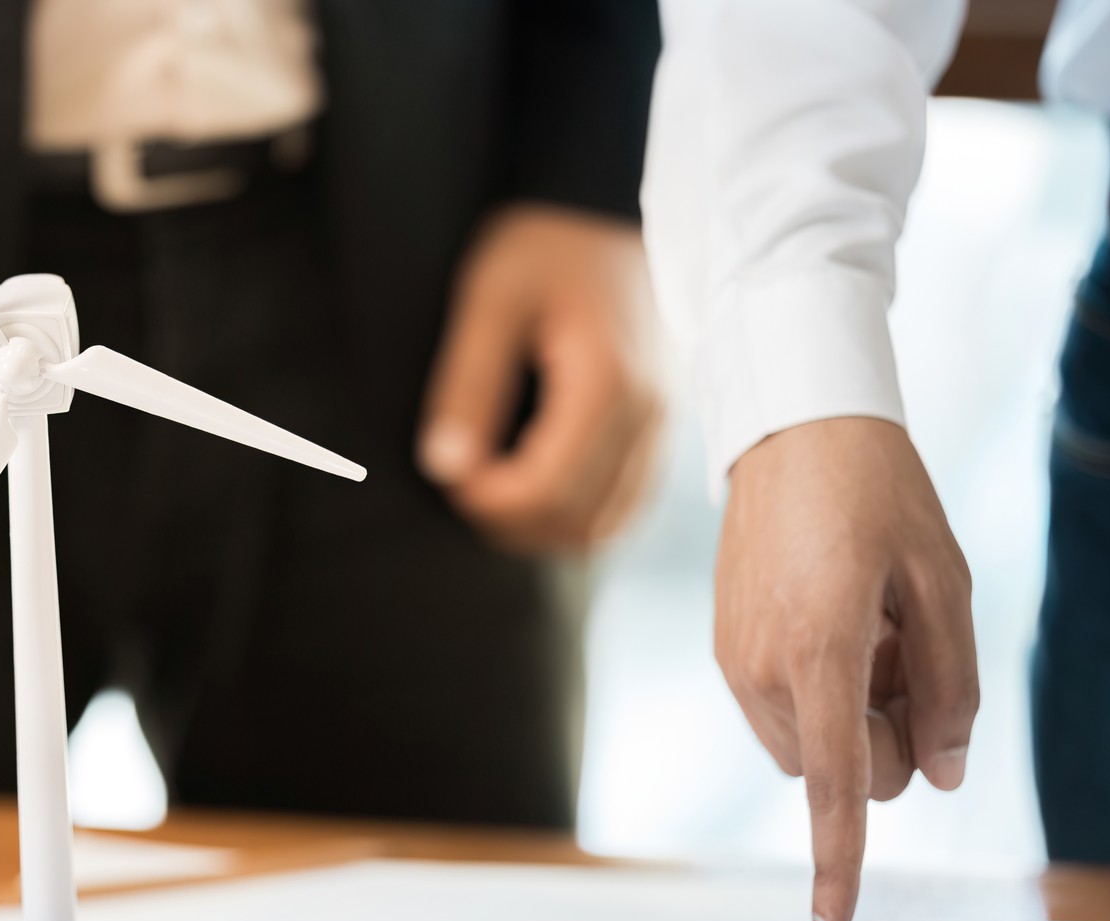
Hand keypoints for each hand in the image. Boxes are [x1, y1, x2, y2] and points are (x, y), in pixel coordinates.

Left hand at [417, 204, 665, 550]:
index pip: (549, 492)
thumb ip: (467, 387)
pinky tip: (535, 484)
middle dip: (511, 521)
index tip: (449, 472)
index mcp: (607, 384)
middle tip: (463, 480)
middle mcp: (648, 415)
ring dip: (543, 527)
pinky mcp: (661, 426)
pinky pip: (626, 504)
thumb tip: (446, 468)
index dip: (489, 502)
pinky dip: (577, 514)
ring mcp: (663, 425)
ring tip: (493, 486)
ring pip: (608, 526)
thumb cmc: (544, 245)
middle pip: (579, 523)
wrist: (605, 203)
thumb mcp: (489, 301)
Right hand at [717, 418, 977, 920]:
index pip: (834, 788)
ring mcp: (735, 664)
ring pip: (812, 752)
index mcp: (820, 652)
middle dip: (891, 745)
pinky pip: (785, 716)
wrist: (793, 430)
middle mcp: (763, 671)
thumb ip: (952, 688)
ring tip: (872, 635)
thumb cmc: (880, 497)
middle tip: (911, 661)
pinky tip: (839, 627)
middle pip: (845, 775)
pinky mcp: (725, 652)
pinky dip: (823, 698)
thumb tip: (945, 776)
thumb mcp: (944, 584)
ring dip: (855, 722)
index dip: (838, 869)